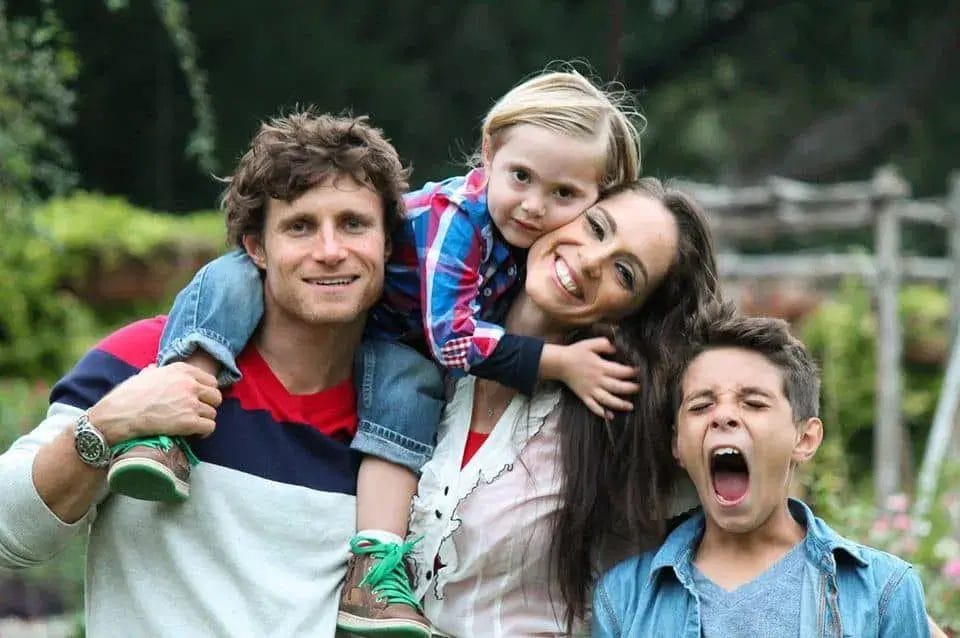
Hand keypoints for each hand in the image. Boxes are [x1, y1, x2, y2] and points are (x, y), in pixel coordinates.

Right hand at [86, 363, 221, 444]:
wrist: (117, 416)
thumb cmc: (126, 397)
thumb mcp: (142, 376)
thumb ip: (155, 372)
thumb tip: (154, 368)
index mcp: (181, 370)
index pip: (211, 380)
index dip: (206, 392)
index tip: (199, 400)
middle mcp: (189, 384)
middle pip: (216, 396)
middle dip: (208, 406)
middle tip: (196, 414)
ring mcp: (190, 403)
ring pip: (213, 413)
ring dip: (204, 420)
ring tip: (192, 425)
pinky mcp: (189, 422)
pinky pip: (209, 427)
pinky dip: (204, 432)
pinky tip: (194, 434)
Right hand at [555, 338, 639, 418]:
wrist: (559, 363)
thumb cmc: (576, 352)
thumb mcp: (590, 343)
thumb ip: (604, 344)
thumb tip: (616, 348)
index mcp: (600, 366)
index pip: (620, 371)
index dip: (631, 372)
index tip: (639, 372)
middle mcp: (597, 380)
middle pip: (617, 387)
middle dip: (630, 389)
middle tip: (639, 388)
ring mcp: (590, 390)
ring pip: (607, 400)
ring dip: (620, 404)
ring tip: (630, 406)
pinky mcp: (584, 396)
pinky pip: (593, 406)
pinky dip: (601, 412)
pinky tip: (610, 416)